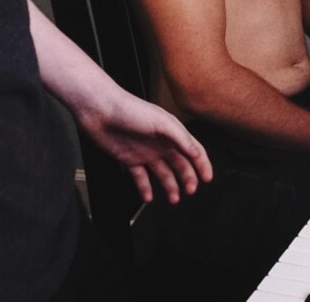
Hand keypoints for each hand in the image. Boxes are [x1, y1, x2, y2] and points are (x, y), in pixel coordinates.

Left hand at [78, 95, 212, 204]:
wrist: (101, 111)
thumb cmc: (130, 109)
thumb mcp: (162, 122)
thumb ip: (181, 137)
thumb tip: (196, 153)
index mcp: (171, 132)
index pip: (192, 150)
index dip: (202, 164)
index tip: (208, 179)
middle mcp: (160, 143)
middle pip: (180, 164)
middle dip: (187, 178)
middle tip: (190, 191)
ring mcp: (146, 152)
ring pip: (162, 174)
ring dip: (170, 187)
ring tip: (173, 199)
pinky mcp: (130, 159)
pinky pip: (141, 178)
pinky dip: (146, 189)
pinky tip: (148, 197)